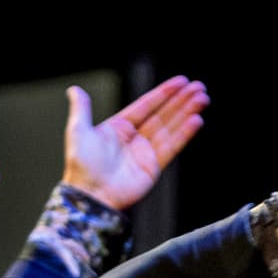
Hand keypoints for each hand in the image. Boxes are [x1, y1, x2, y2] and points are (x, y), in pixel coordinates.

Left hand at [60, 75, 207, 211]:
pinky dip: (184, 134)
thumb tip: (74, 89)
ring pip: (170, 128)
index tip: (181, 81)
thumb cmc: (80, 167)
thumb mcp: (78, 132)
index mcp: (118, 128)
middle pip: (163, 114)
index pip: (146, 105)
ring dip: (187, 113)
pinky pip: (171, 147)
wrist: (89, 196)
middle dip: (181, 101)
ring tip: (202, 99)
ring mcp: (145, 153)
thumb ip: (82, 109)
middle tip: (199, 87)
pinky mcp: (153, 168)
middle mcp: (134, 139)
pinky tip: (196, 120)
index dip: (164, 93)